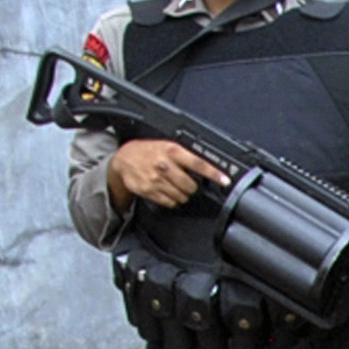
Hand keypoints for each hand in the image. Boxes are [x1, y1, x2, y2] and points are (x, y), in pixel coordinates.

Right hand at [108, 138, 223, 208]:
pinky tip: (165, 191)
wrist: (124, 159)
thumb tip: (205, 168)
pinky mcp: (149, 191)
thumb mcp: (166, 146)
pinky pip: (170, 202)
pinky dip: (171, 200)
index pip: (198, 163)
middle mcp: (164, 165)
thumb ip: (184, 156)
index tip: (225, 180)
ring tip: (173, 185)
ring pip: (181, 196)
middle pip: (191, 186)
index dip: (213, 173)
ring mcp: (156, 180)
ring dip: (181, 194)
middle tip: (185, 182)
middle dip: (191, 186)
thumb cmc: (149, 152)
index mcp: (172, 151)